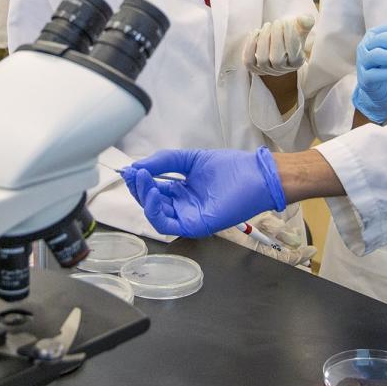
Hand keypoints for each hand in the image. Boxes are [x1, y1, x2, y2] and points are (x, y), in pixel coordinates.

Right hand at [120, 147, 285, 238]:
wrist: (256, 176)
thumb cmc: (230, 168)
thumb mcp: (190, 159)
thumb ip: (164, 161)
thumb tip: (136, 167)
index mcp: (182, 191)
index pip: (153, 189)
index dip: (140, 180)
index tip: (130, 169)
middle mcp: (182, 205)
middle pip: (151, 203)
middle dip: (138, 188)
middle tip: (133, 173)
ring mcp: (188, 217)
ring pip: (155, 215)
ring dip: (144, 197)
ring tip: (142, 179)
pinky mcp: (195, 226)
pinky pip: (167, 224)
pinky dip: (155, 211)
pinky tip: (154, 193)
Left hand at [242, 12, 314, 75]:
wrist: (279, 42)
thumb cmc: (292, 34)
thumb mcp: (301, 29)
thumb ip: (305, 24)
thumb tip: (304, 19)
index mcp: (297, 63)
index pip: (294, 55)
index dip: (290, 38)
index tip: (287, 22)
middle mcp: (282, 70)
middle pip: (276, 59)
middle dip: (276, 38)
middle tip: (277, 22)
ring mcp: (267, 70)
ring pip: (262, 59)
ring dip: (263, 39)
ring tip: (267, 26)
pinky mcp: (254, 67)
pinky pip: (249, 60)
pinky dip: (250, 45)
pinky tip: (256, 32)